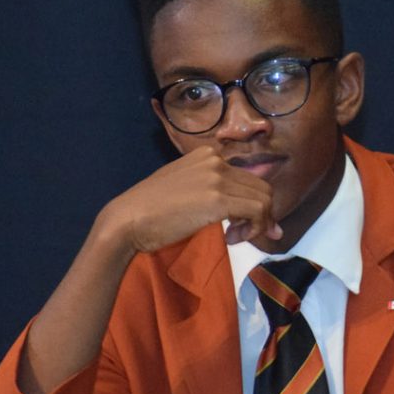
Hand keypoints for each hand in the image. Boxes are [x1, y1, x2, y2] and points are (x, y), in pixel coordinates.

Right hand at [100, 146, 282, 252]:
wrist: (128, 219)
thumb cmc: (150, 209)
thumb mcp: (184, 186)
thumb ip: (210, 189)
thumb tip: (239, 210)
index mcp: (208, 154)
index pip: (248, 177)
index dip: (253, 203)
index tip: (241, 224)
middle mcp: (216, 160)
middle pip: (262, 187)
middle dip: (262, 215)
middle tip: (241, 235)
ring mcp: (218, 177)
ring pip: (264, 200)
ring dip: (257, 224)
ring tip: (235, 238)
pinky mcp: (218, 199)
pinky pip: (257, 212)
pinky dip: (254, 229)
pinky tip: (232, 239)